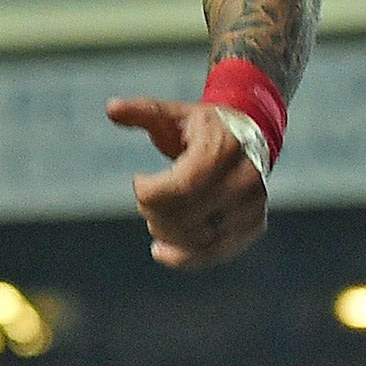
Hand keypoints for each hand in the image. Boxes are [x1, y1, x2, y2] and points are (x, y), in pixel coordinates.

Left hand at [109, 97, 268, 268]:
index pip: (183, 187)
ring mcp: (252, 205)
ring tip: (156, 219)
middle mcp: (245, 179)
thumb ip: (143, 111)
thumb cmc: (204, 125)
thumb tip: (111, 108)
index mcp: (224, 148)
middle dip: (155, 214)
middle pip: (188, 216)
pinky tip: (161, 251)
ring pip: (200, 239)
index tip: (138, 182)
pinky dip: (184, 257)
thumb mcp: (174, 114)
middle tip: (145, 202)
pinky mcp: (254, 225)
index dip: (151, 193)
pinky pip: (216, 252)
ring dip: (166, 234)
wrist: (252, 136)